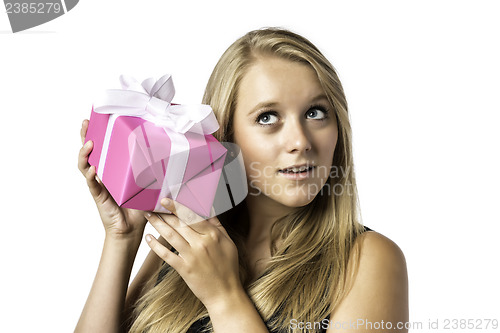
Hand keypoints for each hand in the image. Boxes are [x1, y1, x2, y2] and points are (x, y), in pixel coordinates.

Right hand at [78, 119, 146, 239]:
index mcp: (113, 170)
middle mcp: (102, 175)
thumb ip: (154, 172)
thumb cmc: (138, 207)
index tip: (98, 119)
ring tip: (89, 144)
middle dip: (85, 136)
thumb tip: (173, 157)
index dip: (98, 134)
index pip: (103, 148)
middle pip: (88, 152)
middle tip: (85, 123)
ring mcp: (98, 185)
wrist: (131, 229)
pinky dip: (91, 176)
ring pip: (84, 165)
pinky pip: (92, 184)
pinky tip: (93, 169)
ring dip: (85, 154)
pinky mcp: (99, 196)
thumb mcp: (147, 185)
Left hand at [144, 198, 241, 309]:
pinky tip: (149, 238)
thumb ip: (217, 226)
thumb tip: (208, 210)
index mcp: (213, 235)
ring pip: (170, 235)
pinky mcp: (184, 269)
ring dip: (157, 224)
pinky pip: (166, 254)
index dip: (178, 206)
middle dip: (164, 213)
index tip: (166, 200)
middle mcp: (201, 243)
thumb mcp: (228, 243)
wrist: (225, 293)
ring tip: (148, 216)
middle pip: (179, 223)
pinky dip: (156, 246)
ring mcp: (192, 256)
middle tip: (153, 205)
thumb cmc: (228, 267)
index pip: (193, 215)